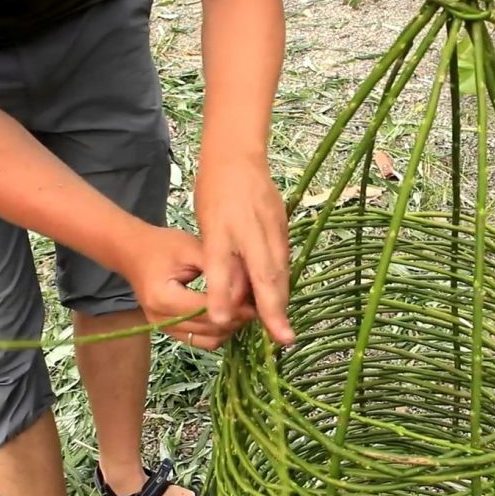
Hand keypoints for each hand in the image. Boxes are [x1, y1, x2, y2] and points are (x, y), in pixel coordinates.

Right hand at [122, 226, 253, 349]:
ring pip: (207, 341)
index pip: (207, 310)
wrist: (133, 253)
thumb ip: (219, 268)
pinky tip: (230, 314)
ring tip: (244, 309)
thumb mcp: (192, 248)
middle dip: (236, 319)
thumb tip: (249, 288)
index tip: (255, 299)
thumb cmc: (164, 245)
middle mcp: (160, 318)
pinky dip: (218, 331)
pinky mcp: (169, 331)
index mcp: (164, 297)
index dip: (235, 307)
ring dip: (229, 328)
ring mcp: (162, 328)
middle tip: (255, 305)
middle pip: (209, 329)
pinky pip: (200, 340)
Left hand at [195, 154, 293, 344]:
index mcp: (236, 233)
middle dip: (277, 311)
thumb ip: (221, 265)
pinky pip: (281, 260)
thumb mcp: (209, 229)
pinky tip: (275, 294)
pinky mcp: (283, 227)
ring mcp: (276, 230)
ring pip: (279, 271)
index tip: (262, 331)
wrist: (238, 156)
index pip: (245, 277)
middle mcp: (261, 234)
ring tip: (280, 327)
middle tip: (285, 339)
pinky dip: (279, 280)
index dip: (252, 305)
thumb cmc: (216, 192)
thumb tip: (229, 302)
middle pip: (271, 279)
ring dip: (279, 298)